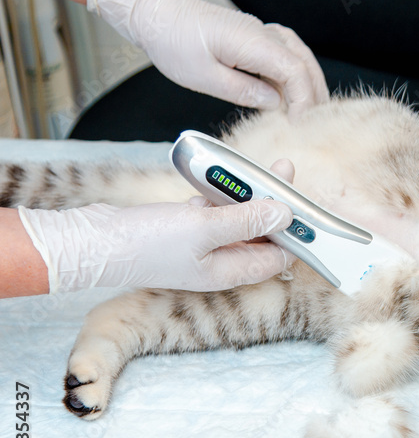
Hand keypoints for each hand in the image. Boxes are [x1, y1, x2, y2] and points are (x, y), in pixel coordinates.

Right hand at [18, 159, 298, 293]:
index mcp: (231, 270)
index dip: (295, 234)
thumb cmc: (147, 244)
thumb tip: (286, 214)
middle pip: (261, 234)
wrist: (94, 243)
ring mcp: (202, 245)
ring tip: (263, 167)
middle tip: (284, 173)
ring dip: (249, 194)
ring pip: (238, 218)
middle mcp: (220, 261)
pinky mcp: (184, 228)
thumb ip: (248, 221)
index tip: (305, 206)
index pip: (279, 256)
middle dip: (275, 206)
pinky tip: (224, 176)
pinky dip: (220, 193)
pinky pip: (213, 210)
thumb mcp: (205, 229)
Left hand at [89, 0, 327, 119]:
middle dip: (314, 94)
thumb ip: (244, 92)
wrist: (155, 13)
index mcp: (251, 42)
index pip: (295, 71)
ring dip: (307, 82)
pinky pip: (285, 52)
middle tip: (313, 122)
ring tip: (308, 109)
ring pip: (299, 56)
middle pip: (304, 62)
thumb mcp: (204, 78)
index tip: (300, 124)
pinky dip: (294, 72)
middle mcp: (261, 33)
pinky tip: (289, 90)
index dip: (304, 100)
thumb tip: (274, 103)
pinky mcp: (254, 35)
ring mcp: (260, 31)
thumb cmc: (172, 41)